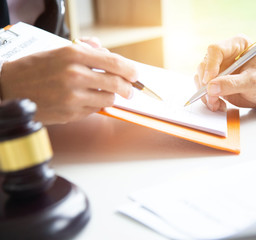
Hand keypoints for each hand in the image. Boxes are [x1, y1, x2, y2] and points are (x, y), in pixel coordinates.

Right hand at [0, 43, 136, 123]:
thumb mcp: (58, 50)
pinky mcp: (70, 113)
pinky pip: (95, 110)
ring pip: (109, 99)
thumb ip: (86, 50)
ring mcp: (73, 96)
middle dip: (128, 88)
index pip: (114, 63)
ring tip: (103, 93)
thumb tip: (106, 52)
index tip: (135, 74)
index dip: (130, 70)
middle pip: (117, 83)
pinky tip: (86, 100)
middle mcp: (75, 75)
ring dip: (110, 96)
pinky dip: (95, 105)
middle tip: (130, 90)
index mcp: (73, 54)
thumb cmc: (34, 68)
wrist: (10, 89)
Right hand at [195, 34, 255, 110]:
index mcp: (237, 45)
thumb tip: (211, 88)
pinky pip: (203, 88)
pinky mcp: (214, 79)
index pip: (215, 50)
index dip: (210, 65)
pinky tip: (218, 105)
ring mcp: (217, 67)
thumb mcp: (252, 82)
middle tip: (212, 98)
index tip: (209, 82)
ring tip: (217, 105)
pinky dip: (208, 99)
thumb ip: (232, 84)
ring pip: (200, 77)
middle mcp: (224, 54)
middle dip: (206, 84)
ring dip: (205, 94)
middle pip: (204, 65)